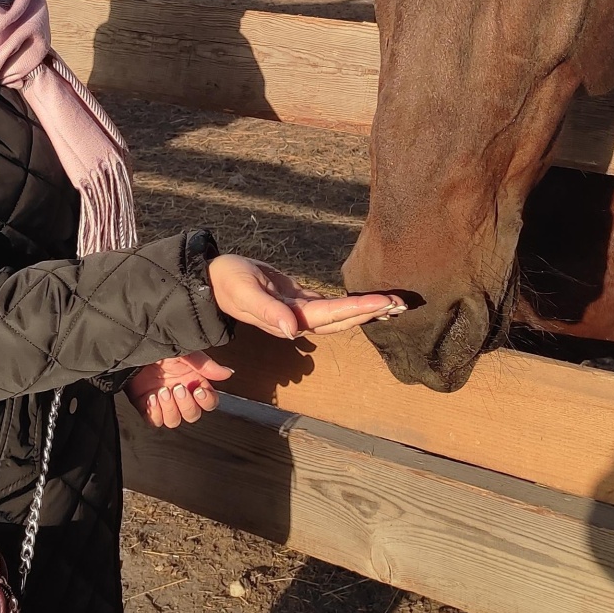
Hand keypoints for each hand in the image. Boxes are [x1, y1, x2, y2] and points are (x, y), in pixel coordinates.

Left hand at [127, 352, 234, 428]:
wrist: (134, 343)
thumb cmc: (159, 343)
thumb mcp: (185, 352)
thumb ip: (206, 365)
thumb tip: (229, 373)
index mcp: (194, 380)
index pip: (209, 402)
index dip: (207, 401)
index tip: (198, 391)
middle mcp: (180, 393)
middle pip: (192, 415)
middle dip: (186, 405)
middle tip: (177, 388)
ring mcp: (163, 401)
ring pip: (174, 421)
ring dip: (170, 410)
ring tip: (162, 392)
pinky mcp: (145, 405)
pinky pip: (154, 420)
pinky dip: (155, 413)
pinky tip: (151, 398)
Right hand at [206, 254, 404, 339]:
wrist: (210, 281)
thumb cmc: (225, 282)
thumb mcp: (243, 292)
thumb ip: (267, 312)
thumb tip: (291, 331)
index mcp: (289, 316)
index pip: (332, 315)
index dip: (359, 309)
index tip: (384, 302)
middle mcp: (298, 319)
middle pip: (343, 320)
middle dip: (372, 312)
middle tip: (403, 304)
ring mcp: (298, 311)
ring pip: (339, 315)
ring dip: (366, 310)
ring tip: (394, 305)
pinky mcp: (296, 300)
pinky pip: (329, 306)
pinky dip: (350, 304)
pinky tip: (367, 302)